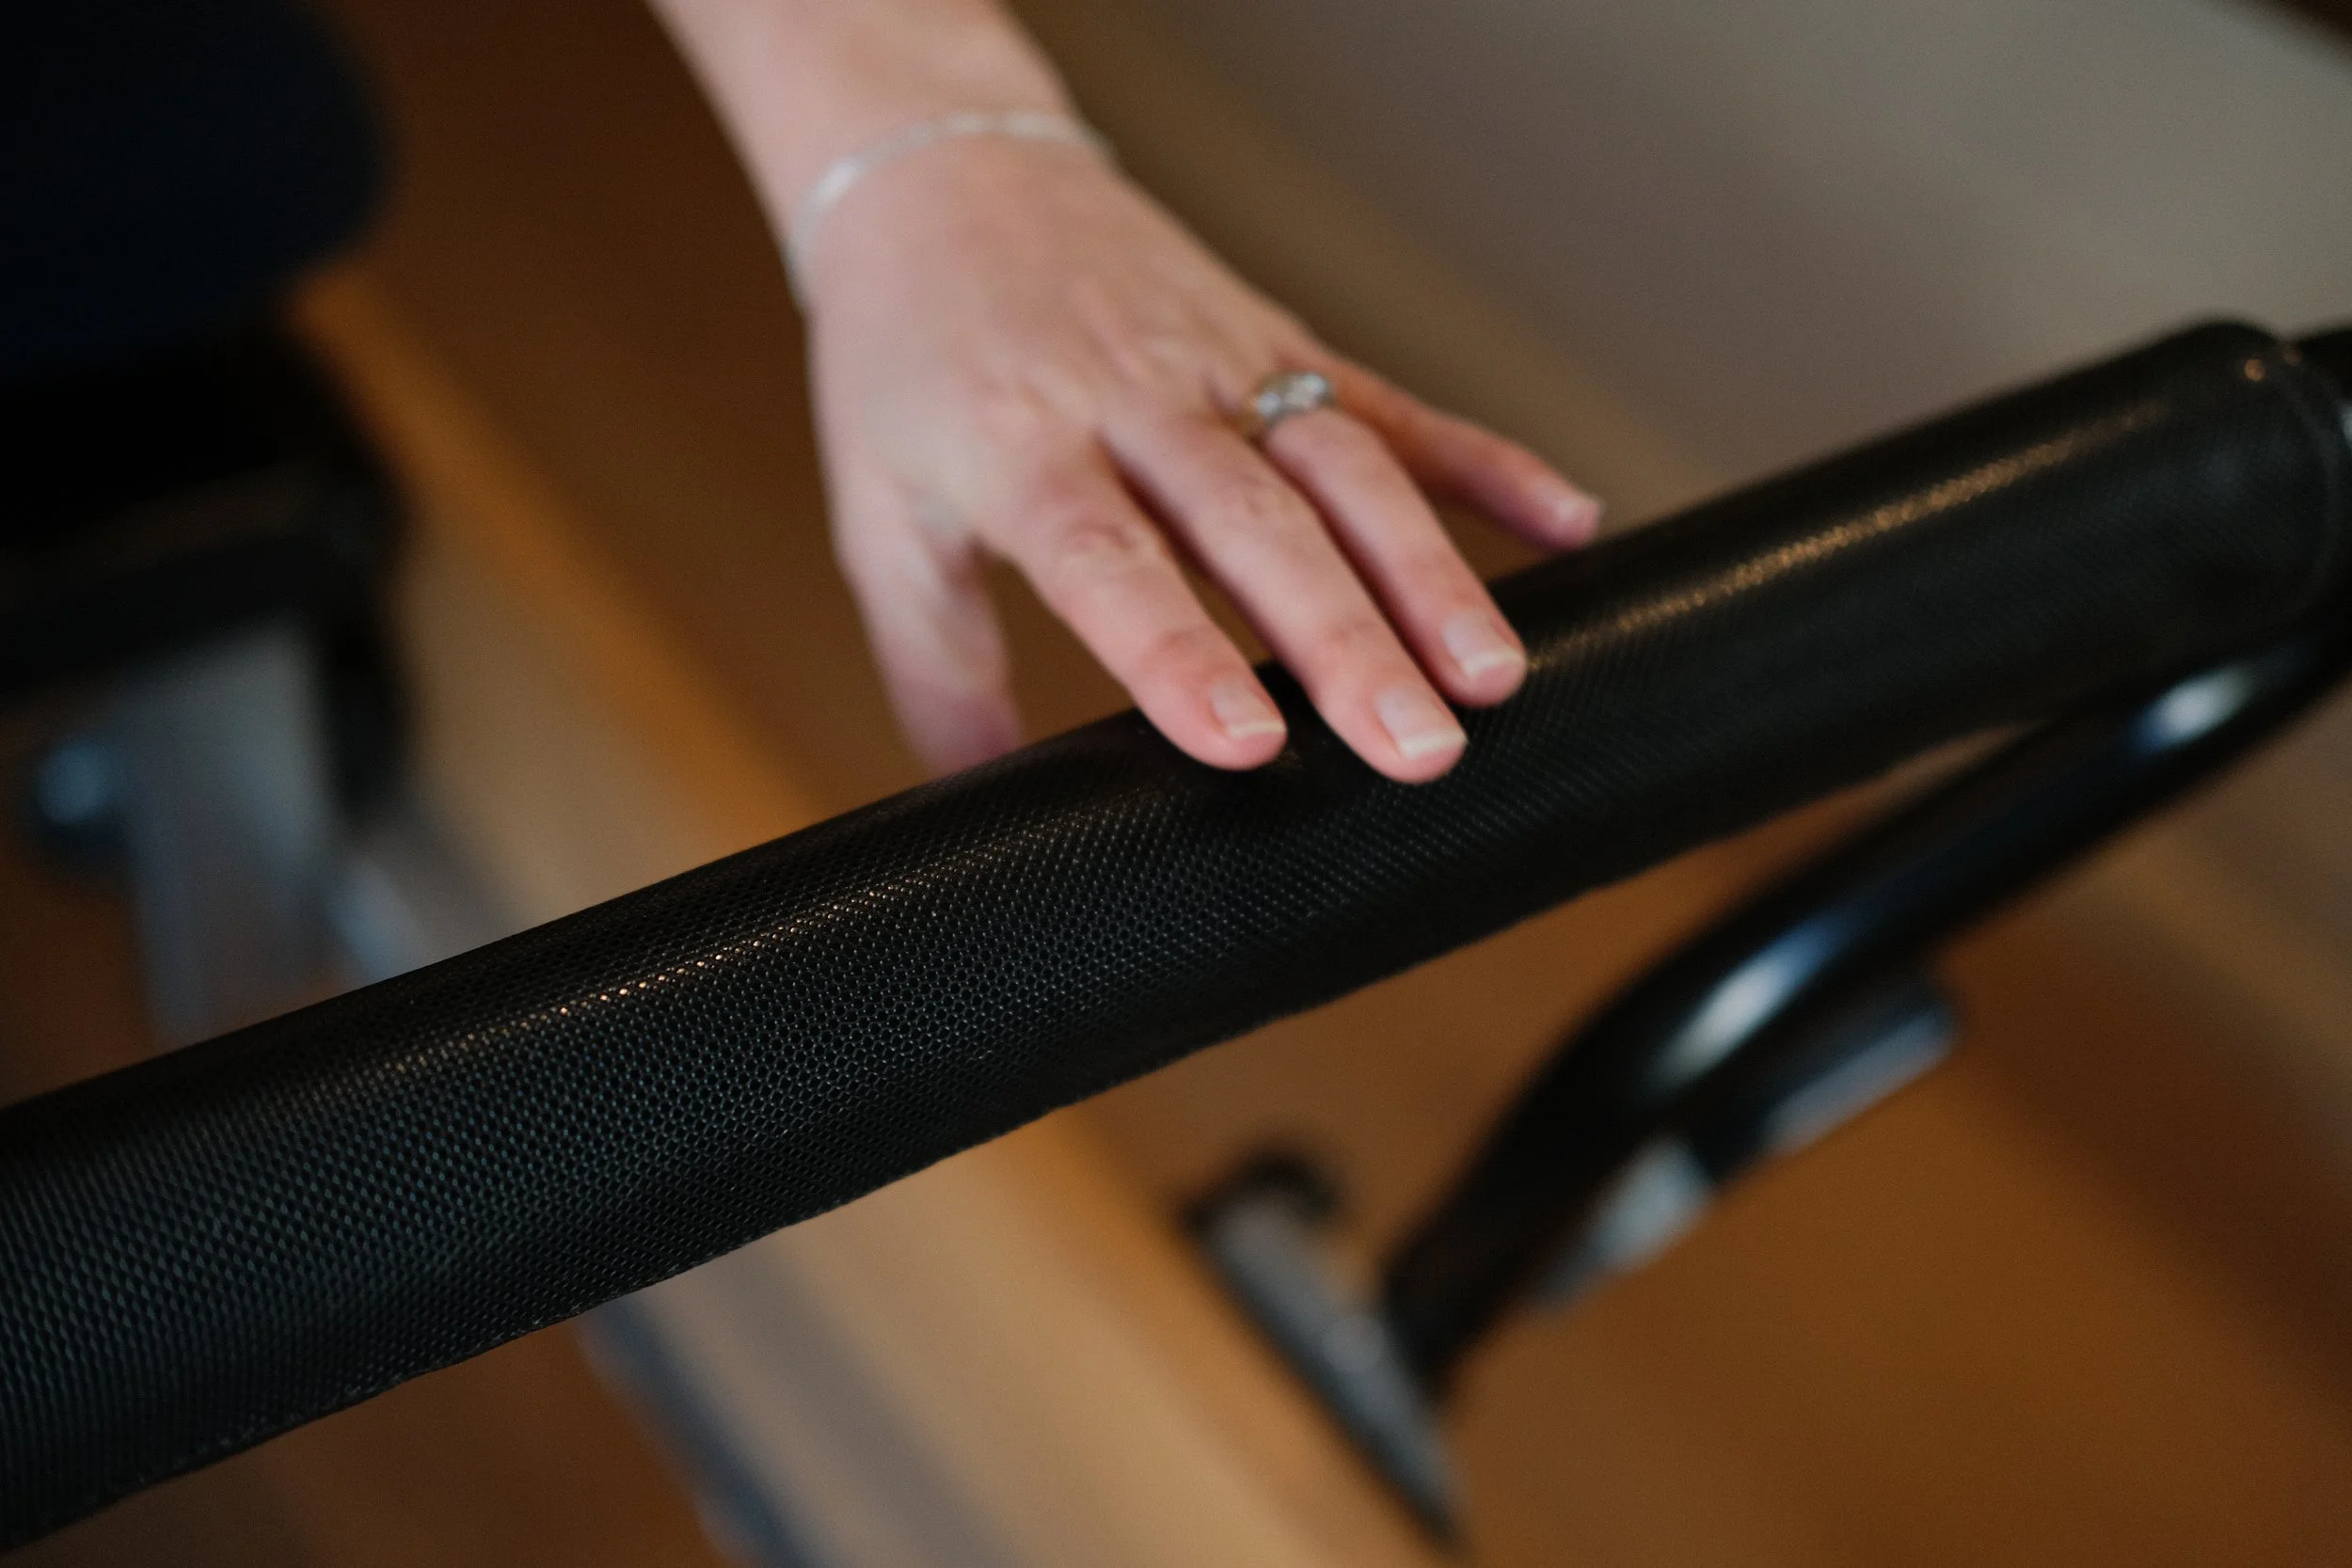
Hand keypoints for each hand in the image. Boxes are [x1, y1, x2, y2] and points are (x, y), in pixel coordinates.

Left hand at [799, 136, 1600, 780]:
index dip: (1178, 651)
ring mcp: (1224, 363)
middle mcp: (1135, 401)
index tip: (1247, 741)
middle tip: (1418, 747)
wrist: (947, 170)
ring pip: (1343, 466)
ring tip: (1494, 673)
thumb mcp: (881, 518)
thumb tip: (974, 815)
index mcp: (1020, 450)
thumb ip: (934, 671)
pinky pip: (1394, 404)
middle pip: (1255, 526)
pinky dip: (1485, 459)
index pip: (1109, 560)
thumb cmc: (907, 363)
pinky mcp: (1283, 339)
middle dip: (1348, 638)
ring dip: (1429, 568)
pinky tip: (1569, 521)